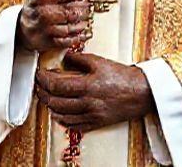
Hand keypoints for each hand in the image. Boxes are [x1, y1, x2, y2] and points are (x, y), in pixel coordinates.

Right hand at [16, 0, 91, 52]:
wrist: (21, 27)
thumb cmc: (35, 2)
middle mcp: (42, 12)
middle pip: (72, 10)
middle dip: (84, 6)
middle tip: (88, 3)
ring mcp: (45, 29)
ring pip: (72, 25)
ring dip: (83, 20)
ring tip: (85, 15)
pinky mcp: (49, 42)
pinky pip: (69, 40)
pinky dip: (79, 35)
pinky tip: (83, 29)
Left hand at [35, 53, 153, 132]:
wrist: (142, 92)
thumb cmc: (124, 77)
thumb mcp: (100, 62)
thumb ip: (79, 59)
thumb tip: (64, 56)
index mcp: (88, 85)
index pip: (57, 85)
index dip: (44, 79)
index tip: (40, 74)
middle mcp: (88, 102)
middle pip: (55, 101)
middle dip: (43, 93)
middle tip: (39, 85)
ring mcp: (91, 115)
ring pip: (61, 115)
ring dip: (50, 106)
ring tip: (46, 98)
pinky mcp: (96, 123)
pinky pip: (73, 125)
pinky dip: (62, 120)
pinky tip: (59, 113)